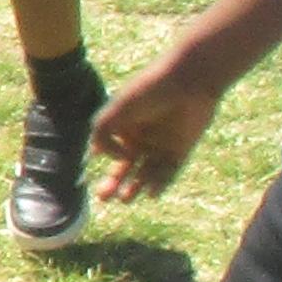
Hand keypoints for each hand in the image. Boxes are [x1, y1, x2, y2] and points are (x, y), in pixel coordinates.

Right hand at [90, 64, 215, 200]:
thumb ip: (102, 134)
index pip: (111, 150)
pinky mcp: (181, 151)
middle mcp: (142, 137)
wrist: (187, 82)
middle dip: (114, 183)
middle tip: (104, 198)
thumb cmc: (149, 91)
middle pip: (126, 167)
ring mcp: (162, 146)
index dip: (102, 166)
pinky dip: (159, 185)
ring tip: (125, 199)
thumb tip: (104, 157)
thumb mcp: (116, 111)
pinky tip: (150, 193)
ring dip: (135, 187)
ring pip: (146, 173)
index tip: (94, 172)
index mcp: (125, 125)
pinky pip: (168, 173)